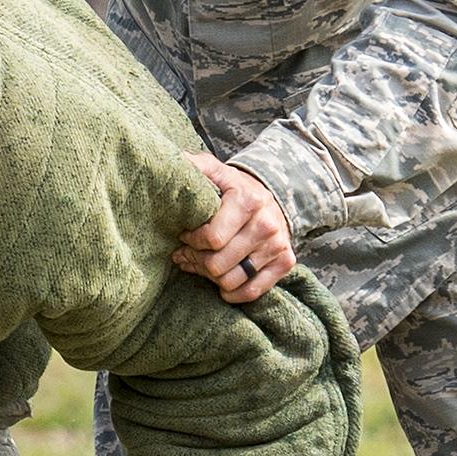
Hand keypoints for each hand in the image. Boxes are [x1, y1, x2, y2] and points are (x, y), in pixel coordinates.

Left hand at [175, 153, 293, 302]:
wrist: (272, 196)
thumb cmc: (234, 188)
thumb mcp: (214, 171)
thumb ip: (194, 166)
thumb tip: (170, 162)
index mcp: (247, 201)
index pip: (211, 238)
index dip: (190, 241)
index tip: (184, 235)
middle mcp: (266, 225)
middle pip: (218, 264)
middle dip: (196, 261)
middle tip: (188, 253)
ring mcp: (278, 246)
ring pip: (231, 281)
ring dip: (210, 277)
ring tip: (202, 264)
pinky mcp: (286, 262)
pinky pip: (252, 291)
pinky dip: (232, 293)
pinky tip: (220, 282)